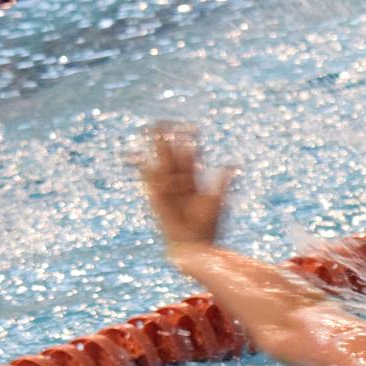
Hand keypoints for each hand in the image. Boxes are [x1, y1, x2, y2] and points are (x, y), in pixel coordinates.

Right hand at [135, 122, 237, 253]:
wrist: (194, 245)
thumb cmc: (207, 227)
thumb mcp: (216, 199)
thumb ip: (223, 180)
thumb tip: (234, 163)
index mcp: (193, 181)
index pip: (190, 155)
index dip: (190, 140)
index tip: (191, 125)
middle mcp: (178, 181)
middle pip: (172, 154)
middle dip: (168, 137)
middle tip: (164, 120)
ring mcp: (166, 187)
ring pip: (159, 160)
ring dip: (154, 145)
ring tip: (148, 127)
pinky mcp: (154, 195)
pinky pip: (145, 176)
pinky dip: (138, 164)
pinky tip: (131, 152)